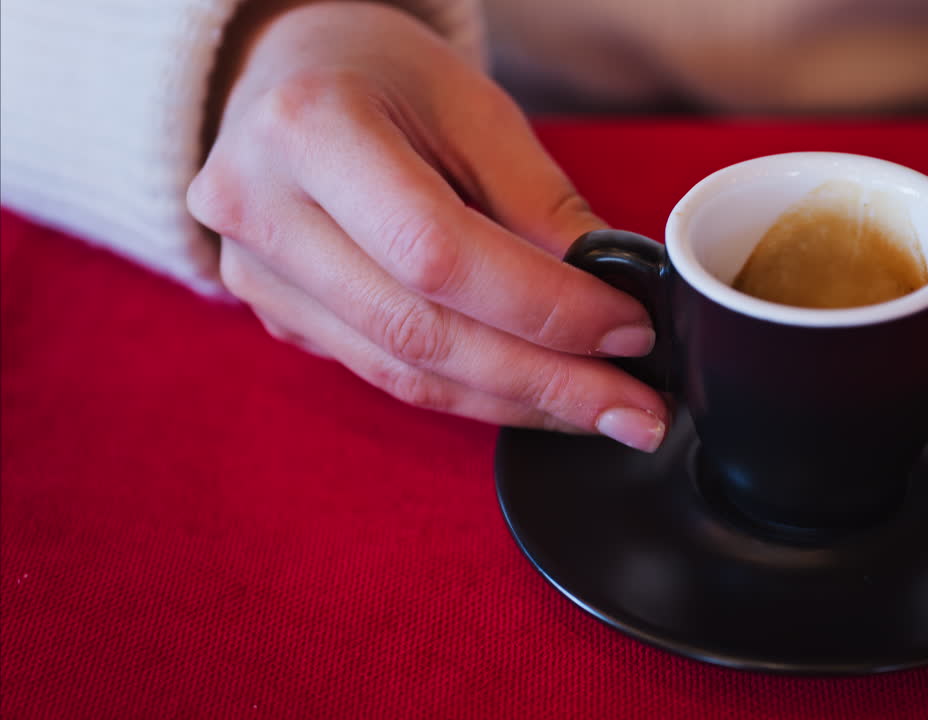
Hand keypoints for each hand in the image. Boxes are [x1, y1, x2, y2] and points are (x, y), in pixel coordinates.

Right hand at [187, 2, 666, 450]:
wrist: (284, 75)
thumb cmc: (381, 74)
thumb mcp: (473, 106)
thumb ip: (539, 202)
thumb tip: (615, 297)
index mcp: (310, 130)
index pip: (438, 253)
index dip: (544, 307)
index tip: (629, 329)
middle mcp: (261, 209)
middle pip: (420, 334)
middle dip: (544, 381)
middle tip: (635, 409)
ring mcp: (257, 274)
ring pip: (404, 373)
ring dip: (516, 403)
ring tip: (603, 413)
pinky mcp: (276, 315)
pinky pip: (387, 375)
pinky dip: (473, 394)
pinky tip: (536, 396)